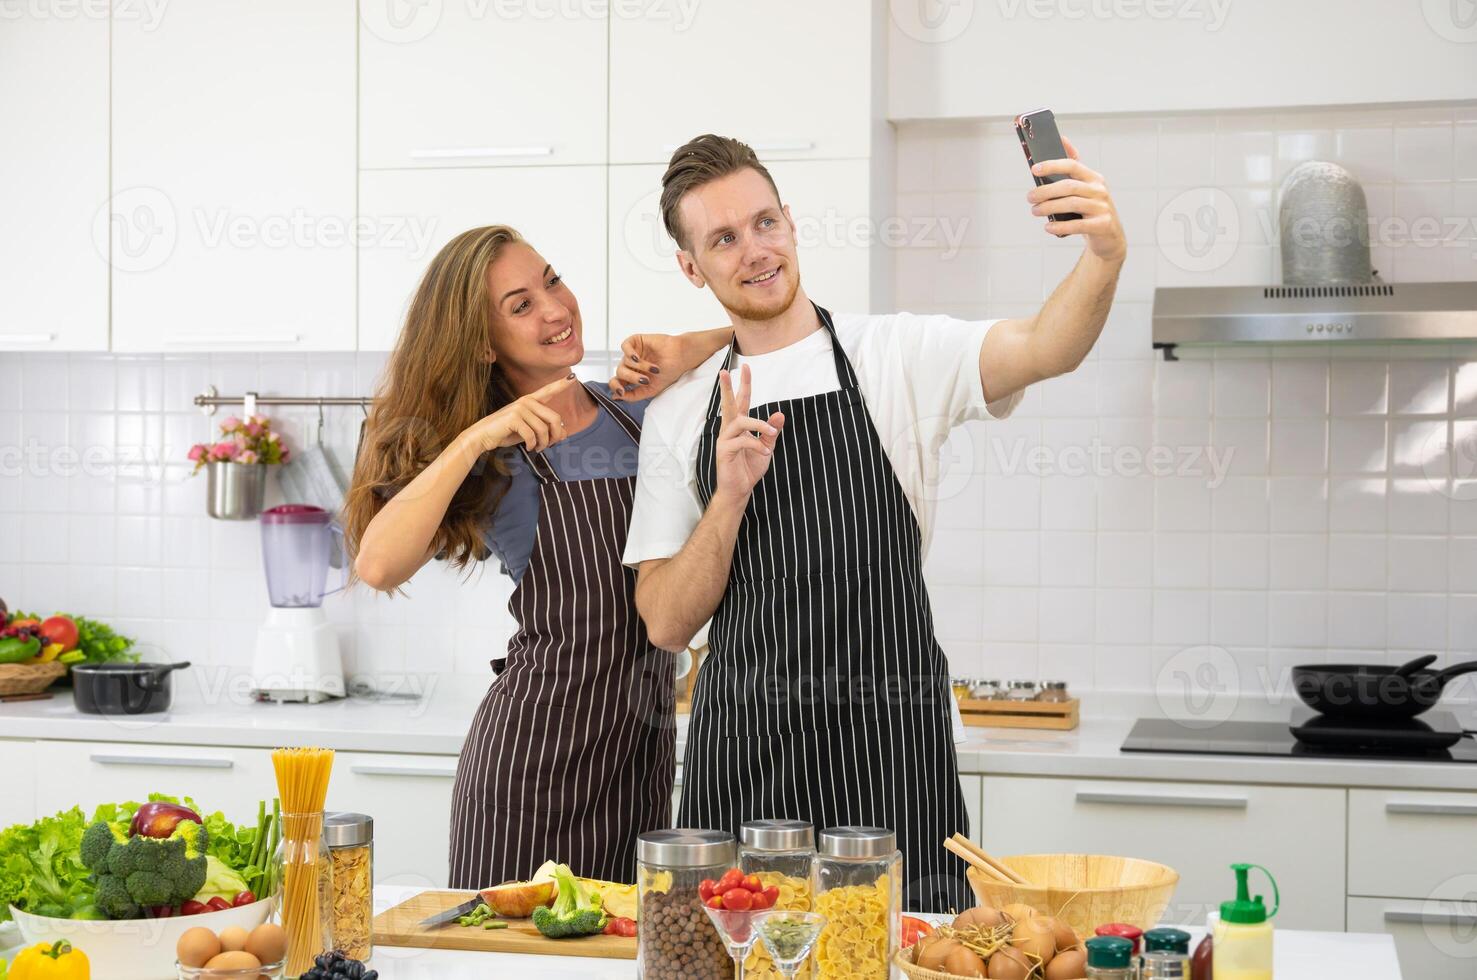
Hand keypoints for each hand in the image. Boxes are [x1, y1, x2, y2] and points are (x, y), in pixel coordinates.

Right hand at [465, 375, 578, 453]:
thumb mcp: (529, 430)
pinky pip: (532, 435)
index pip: (548, 391)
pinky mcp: (514, 418)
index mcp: (530, 401)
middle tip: (550, 445)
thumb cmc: (506, 432)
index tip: (573, 377)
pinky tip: (529, 447)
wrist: (482, 436)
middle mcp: (526, 401)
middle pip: (555, 418)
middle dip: (556, 435)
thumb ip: (545, 429)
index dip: (560, 385)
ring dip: (543, 443)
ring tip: (538, 448)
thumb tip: (565, 433)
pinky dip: (533, 445)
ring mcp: (520, 408)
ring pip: (544, 429)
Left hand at [607, 333, 683, 401]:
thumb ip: (634, 396)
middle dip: (632, 378)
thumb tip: (616, 397)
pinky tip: (637, 358)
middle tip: (645, 380)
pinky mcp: (636, 341)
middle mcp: (631, 365)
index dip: (615, 387)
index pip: (616, 382)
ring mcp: (633, 353)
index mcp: (632, 377)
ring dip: (640, 367)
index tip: (621, 392)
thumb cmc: (669, 372)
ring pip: (624, 361)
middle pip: (620, 372)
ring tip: (654, 369)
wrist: (681, 358)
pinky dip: (629, 353)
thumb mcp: (651, 390)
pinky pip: (625, 346)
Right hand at [713, 364, 783, 503]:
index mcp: (739, 426)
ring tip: (771, 435)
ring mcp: (725, 439)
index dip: (744, 384)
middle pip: (728, 404)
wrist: (740, 490)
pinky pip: (742, 441)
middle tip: (725, 370)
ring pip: (740, 421)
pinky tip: (765, 453)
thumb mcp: (766, 447)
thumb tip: (780, 414)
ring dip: (759, 425)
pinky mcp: (724, 450)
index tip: (745, 367)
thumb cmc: (749, 468)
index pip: (741, 401)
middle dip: (727, 387)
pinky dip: (757, 444)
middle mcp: (729, 429)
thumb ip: (771, 431)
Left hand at [1027, 136, 1125, 263]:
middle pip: (1069, 186)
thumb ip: (1072, 170)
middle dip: (1045, 191)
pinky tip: (1048, 227)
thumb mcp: (1083, 189)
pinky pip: (1078, 225)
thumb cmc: (1089, 210)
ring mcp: (1103, 207)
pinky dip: (1060, 226)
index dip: (1052, 165)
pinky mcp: (1103, 224)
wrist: (1109, 237)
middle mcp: (1100, 190)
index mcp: (1093, 178)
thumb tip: (1061, 140)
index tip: (1034, 169)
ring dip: (1049, 207)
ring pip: (1072, 204)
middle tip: (1030, 197)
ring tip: (1035, 211)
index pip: (1072, 165)